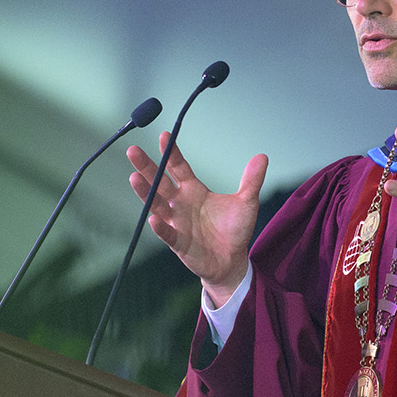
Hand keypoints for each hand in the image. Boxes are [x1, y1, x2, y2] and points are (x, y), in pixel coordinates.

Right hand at [127, 134, 267, 303]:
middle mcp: (180, 204)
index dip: (171, 153)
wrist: (232, 260)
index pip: (178, 168)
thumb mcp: (246, 203)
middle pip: (159, 182)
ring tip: (134, 178)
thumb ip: (251, 180)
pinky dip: (160, 227)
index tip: (163, 136)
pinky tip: (154, 217)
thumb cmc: (234, 230)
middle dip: (146, 167)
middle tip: (133, 151)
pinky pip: (167, 233)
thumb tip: (262, 156)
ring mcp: (177, 223)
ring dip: (145, 193)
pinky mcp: (179, 243)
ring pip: (156, 205)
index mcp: (193, 190)